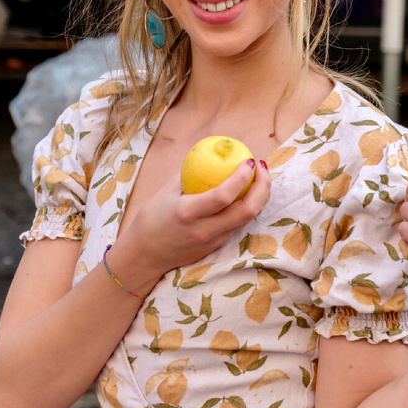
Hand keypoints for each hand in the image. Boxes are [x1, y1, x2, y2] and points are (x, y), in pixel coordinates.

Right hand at [118, 157, 270, 285]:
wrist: (144, 255)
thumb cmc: (152, 218)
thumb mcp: (167, 191)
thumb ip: (191, 174)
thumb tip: (213, 153)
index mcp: (188, 213)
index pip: (224, 195)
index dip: (242, 176)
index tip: (249, 160)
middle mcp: (204, 230)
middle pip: (247, 211)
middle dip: (262, 187)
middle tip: (262, 167)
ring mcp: (212, 241)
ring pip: (248, 219)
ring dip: (259, 197)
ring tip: (259, 177)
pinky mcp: (216, 247)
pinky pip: (238, 225)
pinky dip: (247, 207)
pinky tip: (246, 193)